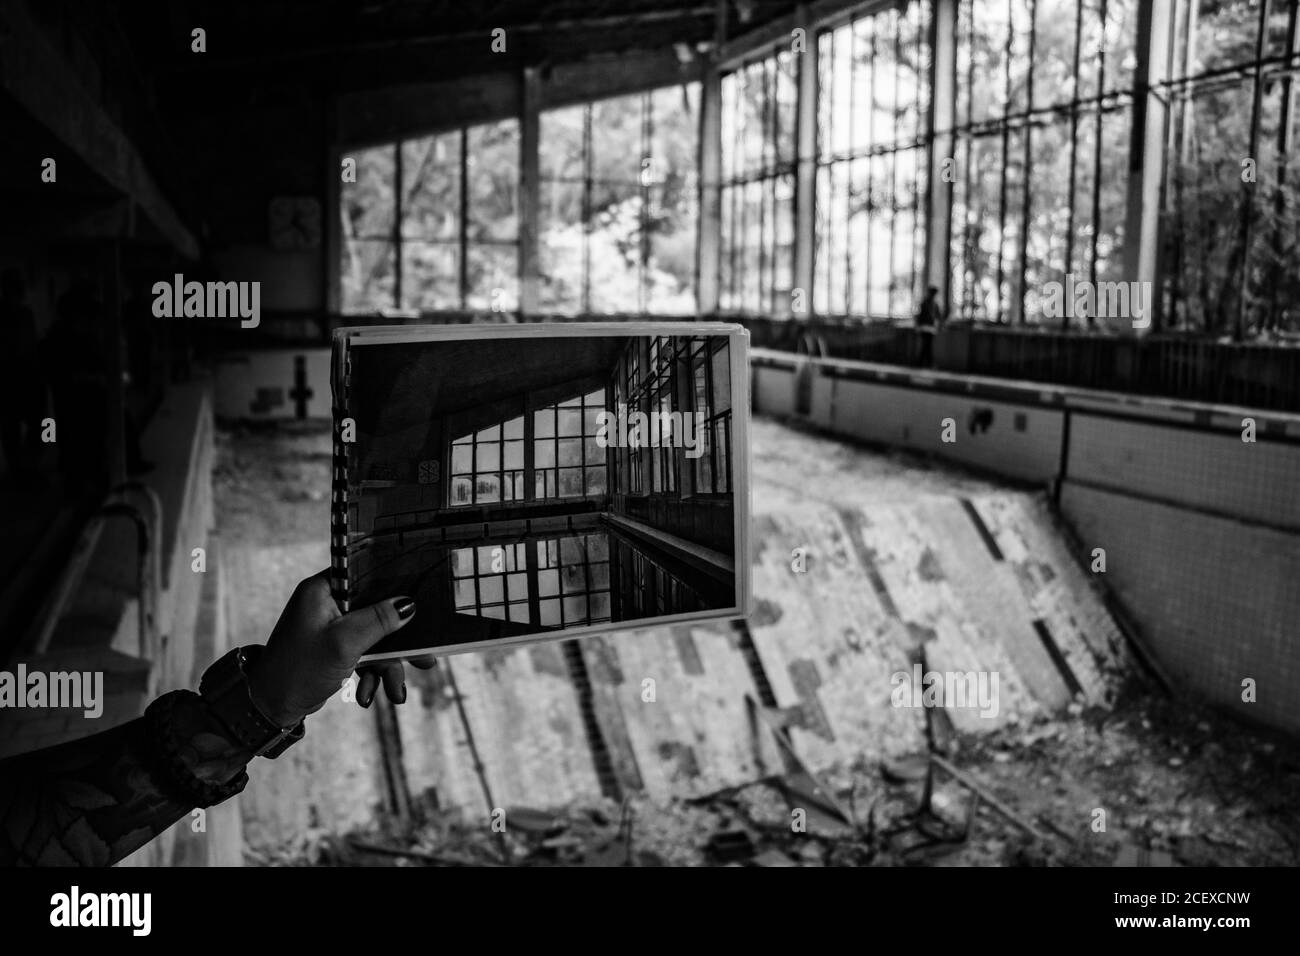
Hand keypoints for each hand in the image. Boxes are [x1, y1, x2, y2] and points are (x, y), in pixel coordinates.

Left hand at [245, 569, 428, 727]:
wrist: (270, 708)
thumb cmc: (298, 670)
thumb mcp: (344, 643)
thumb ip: (379, 620)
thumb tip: (408, 604)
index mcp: (323, 590)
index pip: (367, 575)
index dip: (394, 587)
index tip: (419, 602)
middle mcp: (328, 604)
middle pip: (378, 612)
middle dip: (399, 644)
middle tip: (424, 660)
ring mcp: (332, 627)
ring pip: (375, 638)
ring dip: (387, 666)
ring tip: (396, 692)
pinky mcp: (336, 648)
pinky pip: (365, 654)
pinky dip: (371, 674)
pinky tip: (369, 695)